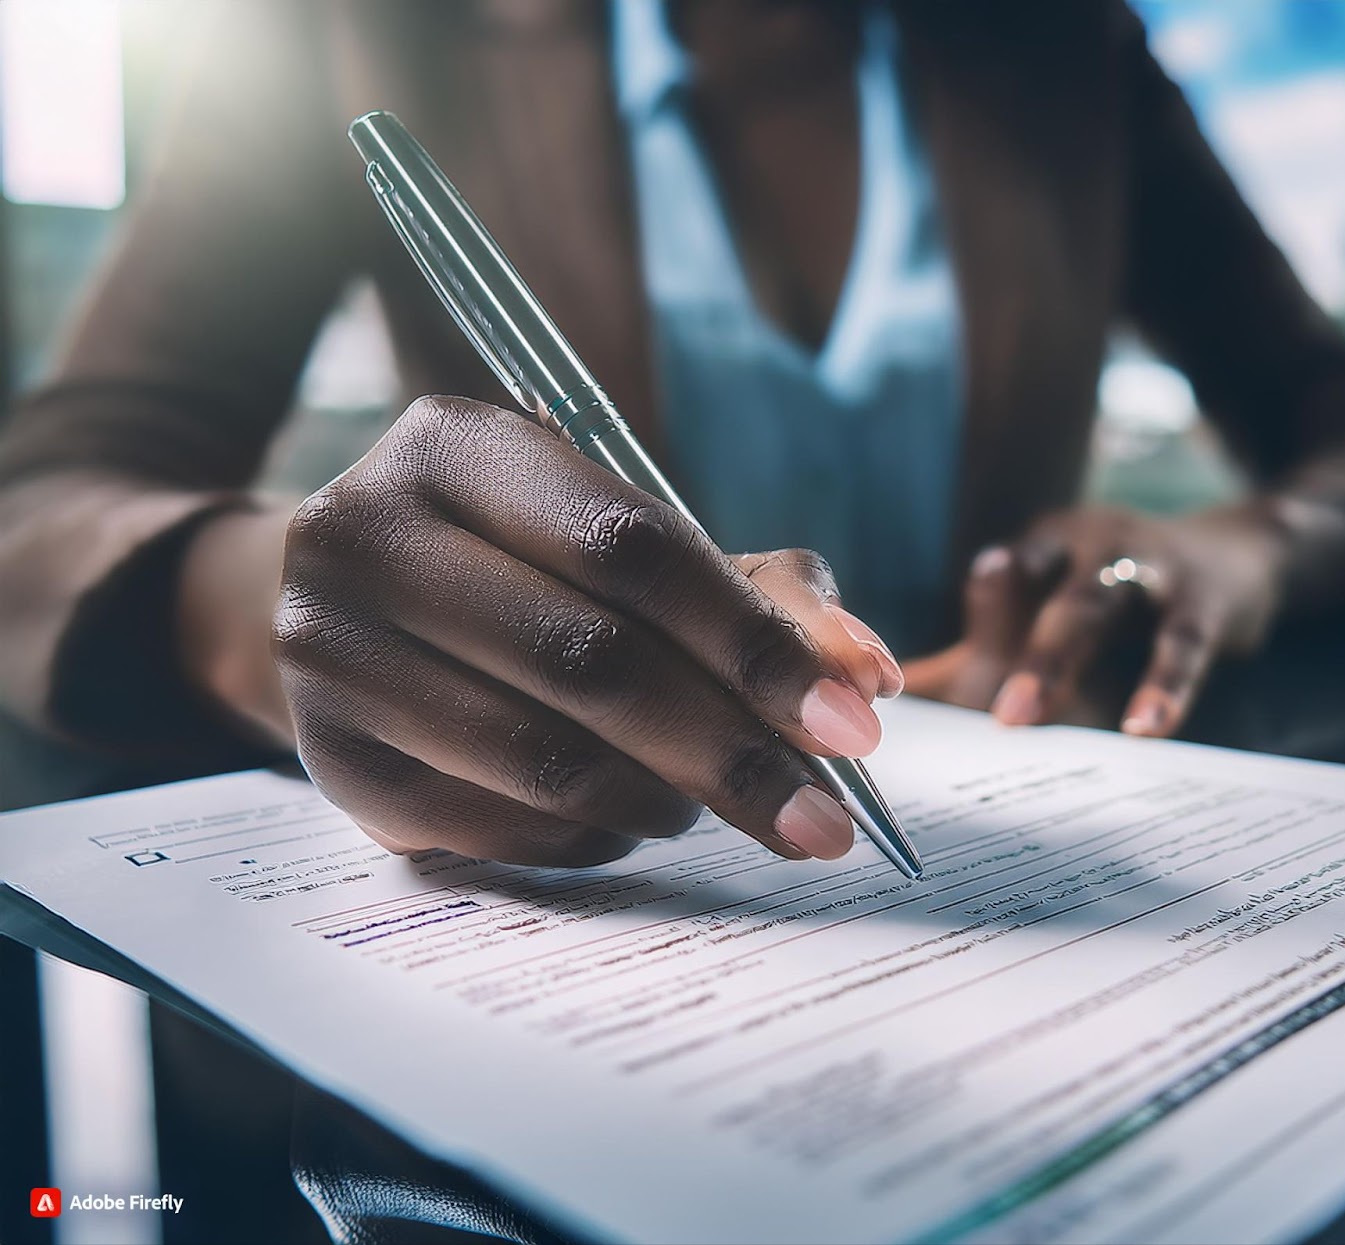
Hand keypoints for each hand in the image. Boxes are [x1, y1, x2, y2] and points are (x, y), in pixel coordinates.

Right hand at [186, 396, 902, 867]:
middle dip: (732, 752)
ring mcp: (331, 657)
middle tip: (824, 820)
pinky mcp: (334, 765)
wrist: (358, 608)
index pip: (631, 548)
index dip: (752, 641)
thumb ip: (758, 593)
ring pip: (545, 761)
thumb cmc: (530, 567)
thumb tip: (863, 674)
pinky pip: (500, 830)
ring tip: (716, 802)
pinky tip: (627, 819)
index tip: (853, 720)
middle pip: (591, 663)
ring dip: (667, 801)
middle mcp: (369, 537)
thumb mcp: (630, 541)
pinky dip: (593, 839)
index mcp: (459, 448)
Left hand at [903, 504, 1289, 737]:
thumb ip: (984, 646)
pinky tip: (1144, 727)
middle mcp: (1085, 543)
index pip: (994, 579)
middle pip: (1035, 590)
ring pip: (1090, 605)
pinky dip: (1162, 684)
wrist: (1244, 558)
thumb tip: (897, 697)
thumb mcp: (1059, 605)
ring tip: (1018, 718)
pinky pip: (1179, 642)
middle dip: (994, 645)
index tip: (909, 670)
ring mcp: (1144, 562)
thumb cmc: (1125, 598)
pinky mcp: (1203, 598)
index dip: (944, 630)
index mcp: (1044, 547)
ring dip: (1049, 659)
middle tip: (962, 707)